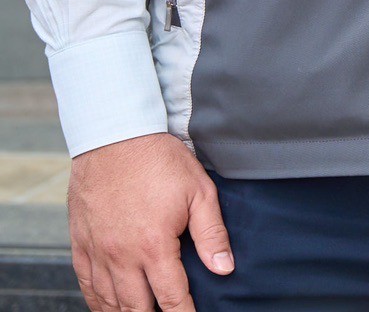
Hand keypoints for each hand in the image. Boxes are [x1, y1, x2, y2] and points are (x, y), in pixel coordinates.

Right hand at [67, 133, 229, 311]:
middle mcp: (121, 256)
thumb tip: (224, 268)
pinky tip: (107, 308)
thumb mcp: (199, 192)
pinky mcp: (80, 243)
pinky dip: (97, 302)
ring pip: (108, 301)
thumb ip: (212, 234)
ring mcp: (97, 251)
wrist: (114, 138)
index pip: (171, 296)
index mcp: (154, 245)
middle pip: (135, 308)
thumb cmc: (160, 161)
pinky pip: (85, 284)